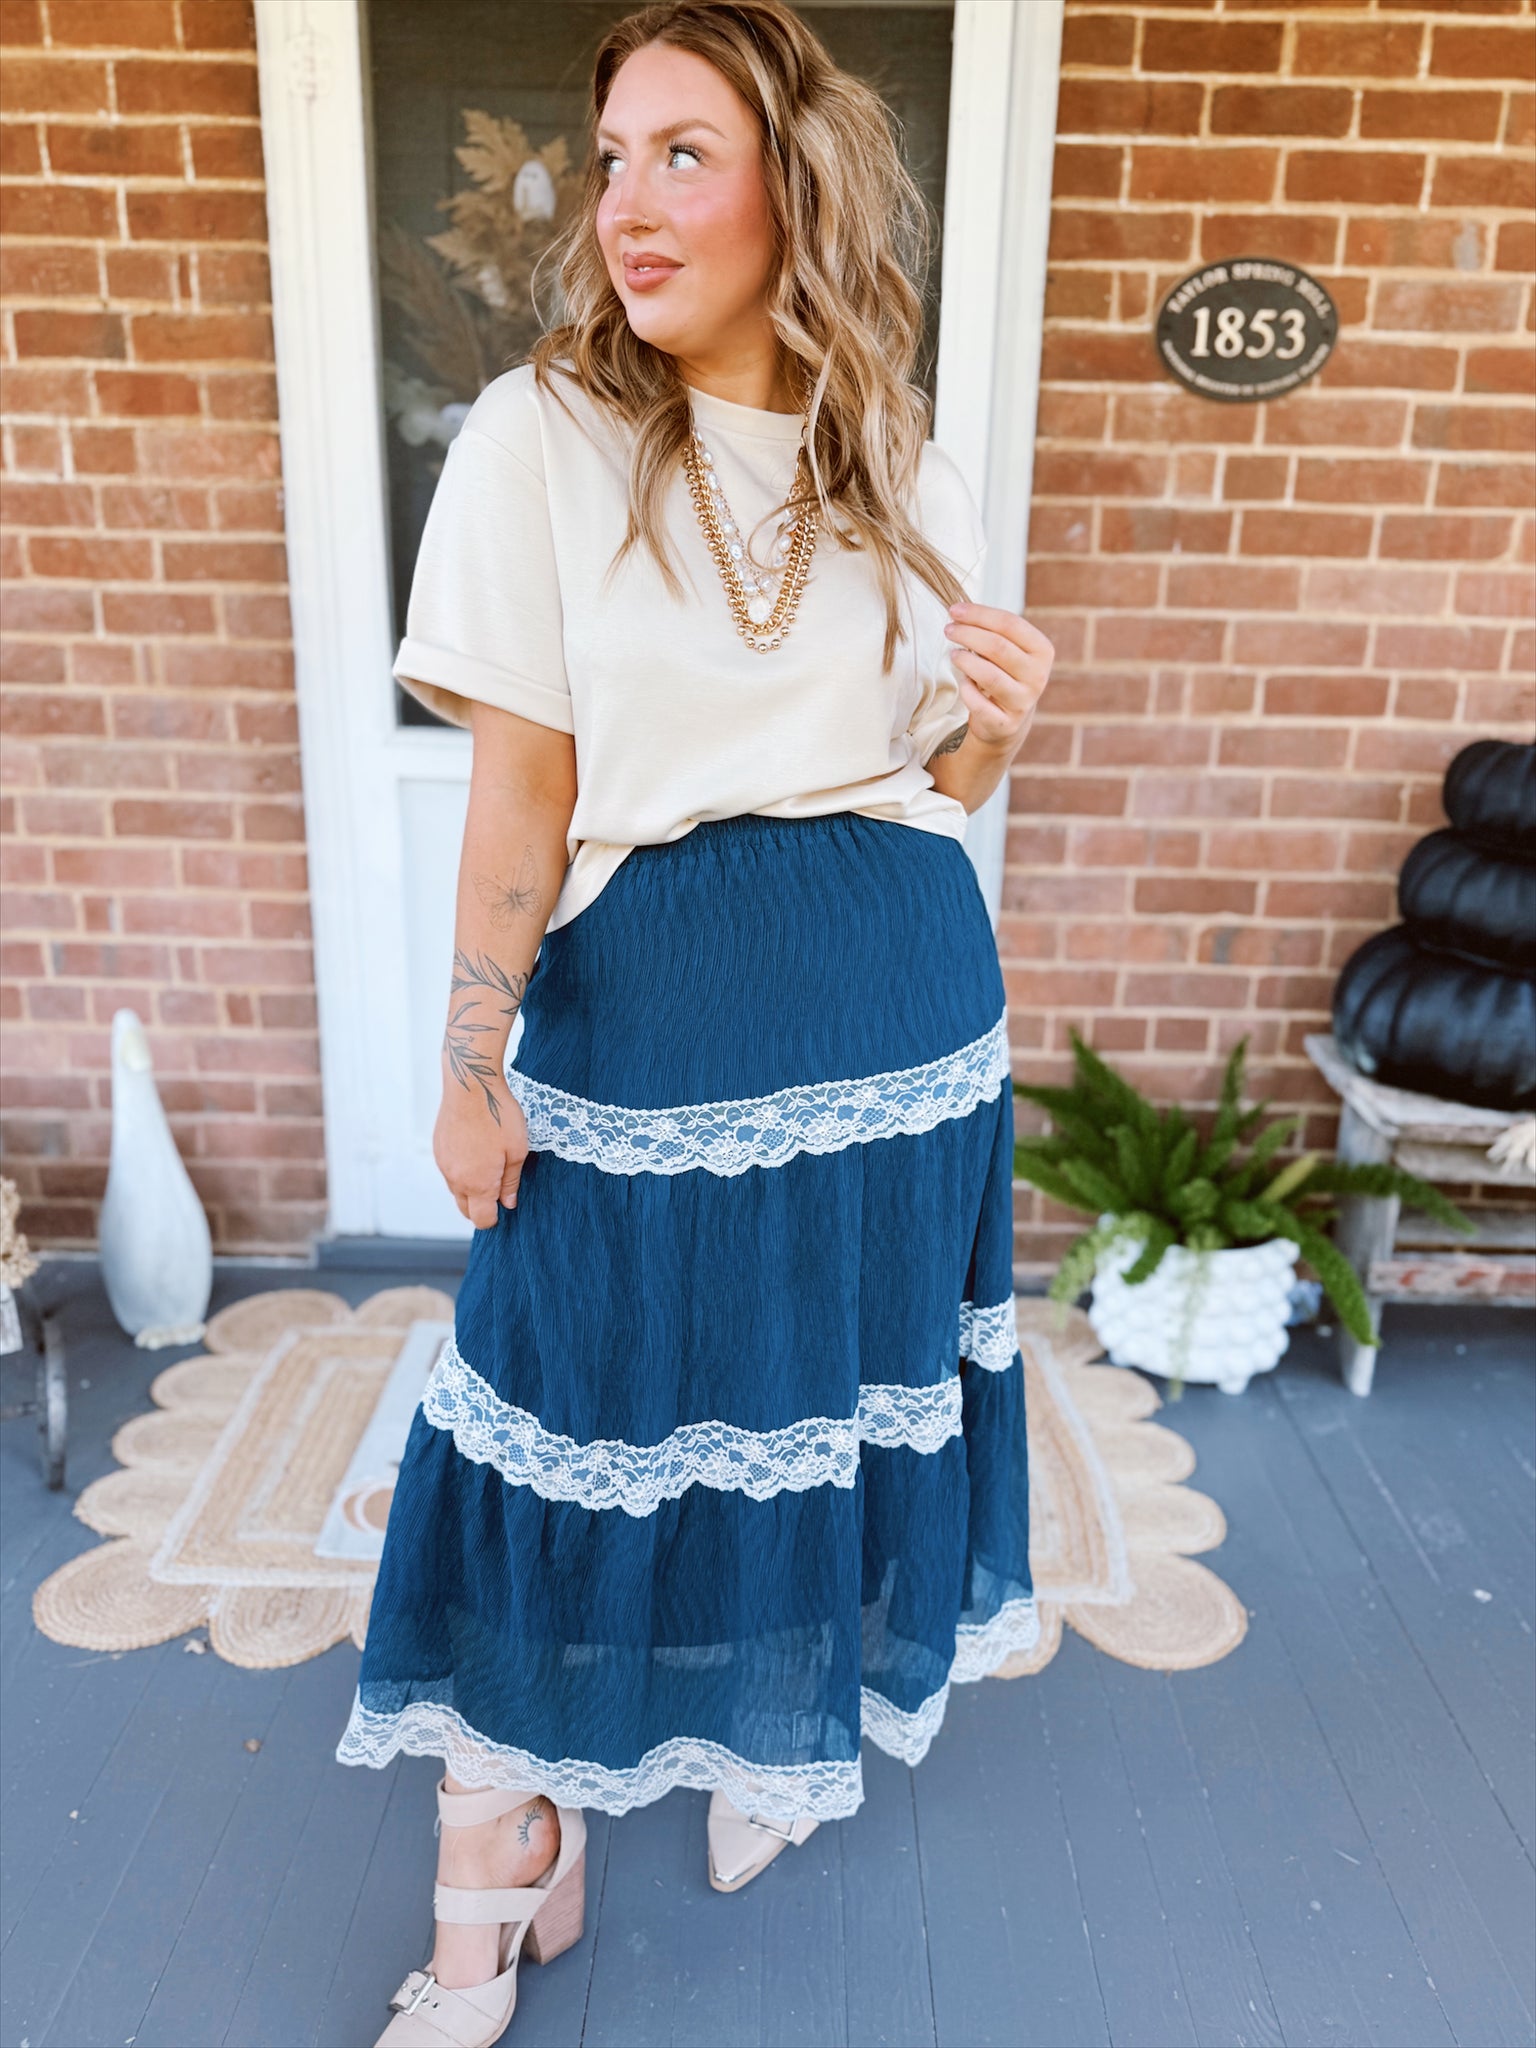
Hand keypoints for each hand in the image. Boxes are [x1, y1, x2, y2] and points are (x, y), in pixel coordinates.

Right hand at [434, 1072, 529, 1227]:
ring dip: (470, 1188)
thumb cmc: (498, 1115)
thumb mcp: (517, 1150)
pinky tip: (475, 1151)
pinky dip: (461, 1170)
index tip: (505, 1206)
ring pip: (456, 1189)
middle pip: (465, 1209)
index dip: (495, 1218)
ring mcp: (443, 1163)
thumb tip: (508, 1203)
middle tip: (499, 1188)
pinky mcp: (438, 1148)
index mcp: (477, 1184)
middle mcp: (455, 1178)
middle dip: (481, 1207)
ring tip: (489, 1165)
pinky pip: (449, 1170)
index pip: (481, 1219)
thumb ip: (511, 1181)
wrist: (471, 1085)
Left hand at [943, 601, 1053, 755]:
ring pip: (989, 675)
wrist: (1009, 719)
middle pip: (997, 647)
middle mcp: (1038, 676)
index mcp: (1042, 650)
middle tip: (948, 630)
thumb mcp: (1008, 649)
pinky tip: (964, 681)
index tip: (954, 610)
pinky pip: (979, 703)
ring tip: (953, 654)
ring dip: (965, 661)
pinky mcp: (1006, 724)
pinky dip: (966, 689)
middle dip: (968, 634)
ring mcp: (1024, 702)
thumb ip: (991, 631)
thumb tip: (959, 612)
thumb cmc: (1005, 673)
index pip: (1010, 624)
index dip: (979, 615)